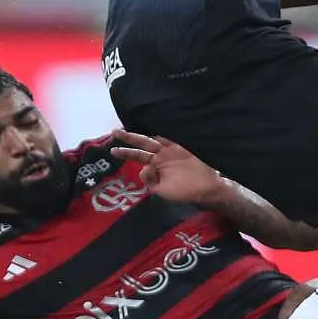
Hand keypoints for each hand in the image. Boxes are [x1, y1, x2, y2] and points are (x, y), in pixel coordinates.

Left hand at [109, 129, 227, 205]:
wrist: (204, 189)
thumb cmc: (183, 192)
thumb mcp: (160, 191)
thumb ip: (149, 180)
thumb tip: (144, 167)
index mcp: (154, 165)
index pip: (137, 156)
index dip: (125, 153)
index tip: (112, 151)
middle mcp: (161, 155)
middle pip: (142, 143)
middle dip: (129, 137)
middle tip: (114, 131)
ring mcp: (171, 149)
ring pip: (154, 139)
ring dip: (142, 134)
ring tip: (129, 129)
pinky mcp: (182, 147)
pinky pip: (170, 138)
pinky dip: (163, 133)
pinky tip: (154, 126)